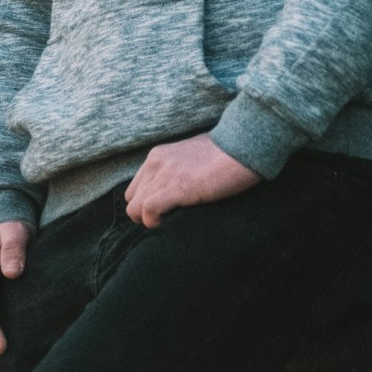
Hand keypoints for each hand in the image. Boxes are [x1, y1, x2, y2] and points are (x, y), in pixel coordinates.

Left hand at [124, 133, 261, 227]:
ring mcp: (165, 174)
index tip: (162, 212)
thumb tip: (177, 188)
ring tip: (168, 223)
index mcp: (157, 155)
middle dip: (144, 214)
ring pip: (135, 208)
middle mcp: (155, 163)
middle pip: (131, 199)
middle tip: (165, 220)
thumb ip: (176, 169)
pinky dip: (155, 222)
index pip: (134, 188)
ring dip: (149, 221)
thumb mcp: (190, 157)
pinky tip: (169, 223)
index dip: (145, 203)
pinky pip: (148, 210)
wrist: (241, 148)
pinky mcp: (176, 188)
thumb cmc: (223, 155)